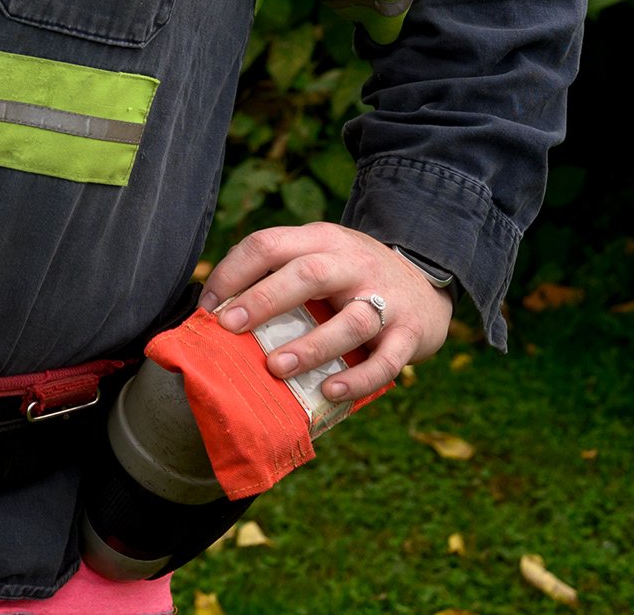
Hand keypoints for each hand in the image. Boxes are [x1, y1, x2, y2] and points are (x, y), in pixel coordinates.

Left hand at [197, 223, 453, 404]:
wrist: (427, 280)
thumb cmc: (352, 276)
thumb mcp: (319, 256)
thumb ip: (278, 273)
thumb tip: (214, 310)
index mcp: (321, 241)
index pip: (268, 245)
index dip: (232, 273)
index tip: (207, 306)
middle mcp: (353, 264)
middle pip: (308, 274)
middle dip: (264, 300)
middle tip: (229, 327)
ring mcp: (386, 299)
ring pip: (351, 321)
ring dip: (310, 346)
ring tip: (275, 367)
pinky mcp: (410, 334)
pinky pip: (386, 360)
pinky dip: (358, 378)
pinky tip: (330, 391)